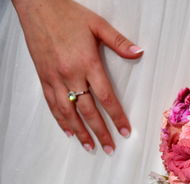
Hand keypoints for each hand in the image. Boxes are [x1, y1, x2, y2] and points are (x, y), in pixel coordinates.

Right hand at [12, 0, 143, 153]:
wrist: (36, 6)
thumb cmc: (67, 14)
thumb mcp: (98, 25)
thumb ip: (119, 42)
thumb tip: (139, 52)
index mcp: (87, 63)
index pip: (106, 97)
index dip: (117, 117)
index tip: (124, 131)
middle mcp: (71, 74)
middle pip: (88, 111)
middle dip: (100, 132)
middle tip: (109, 148)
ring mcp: (55, 78)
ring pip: (68, 112)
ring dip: (80, 132)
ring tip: (90, 146)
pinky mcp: (43, 77)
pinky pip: (52, 104)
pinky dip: (60, 120)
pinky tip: (68, 131)